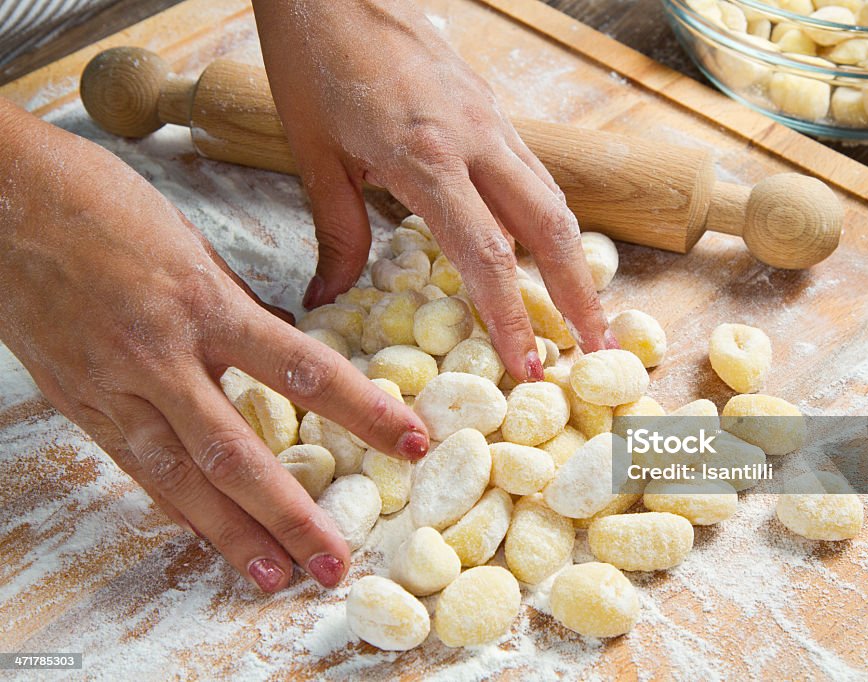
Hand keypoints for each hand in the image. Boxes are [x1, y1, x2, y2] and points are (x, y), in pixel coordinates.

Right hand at [0, 100, 428, 591]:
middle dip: (291, 514)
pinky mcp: (78, 401)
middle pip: (237, 451)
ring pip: (180, 477)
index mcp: (204, 303)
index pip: (303, 368)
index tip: (410, 441)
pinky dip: (174, 506)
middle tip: (333, 562)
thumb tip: (282, 345)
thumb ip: (238, 305)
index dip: (363, 411)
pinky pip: (134, 465)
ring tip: (273, 575)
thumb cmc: (101, 202)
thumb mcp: (192, 244)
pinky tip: (206, 536)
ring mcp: (113, 384)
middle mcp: (161, 354)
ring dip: (231, 534)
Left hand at [252, 0, 614, 380]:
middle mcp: (475, 139)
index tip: (530, 366)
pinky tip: (547, 246)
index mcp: (427, 157)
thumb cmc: (314, 61)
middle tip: (596, 347)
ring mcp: (491, 119)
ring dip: (575, 257)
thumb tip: (328, 296)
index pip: (487, 254)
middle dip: (579, 293)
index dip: (512, 317)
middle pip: (551, 226)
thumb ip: (337, 231)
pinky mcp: (492, 107)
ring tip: (585, 308)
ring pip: (553, 196)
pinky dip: (549, 217)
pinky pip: (533, 170)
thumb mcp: (314, 154)